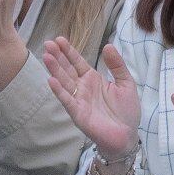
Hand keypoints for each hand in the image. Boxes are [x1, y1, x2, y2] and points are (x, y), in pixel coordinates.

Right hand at [42, 37, 138, 158]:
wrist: (127, 135)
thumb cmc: (126, 110)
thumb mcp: (126, 83)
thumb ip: (117, 65)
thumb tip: (108, 45)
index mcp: (93, 79)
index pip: (78, 62)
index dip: (69, 52)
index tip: (59, 39)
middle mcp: (83, 88)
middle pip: (67, 69)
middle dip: (58, 57)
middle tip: (48, 43)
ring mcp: (78, 100)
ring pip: (64, 82)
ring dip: (55, 70)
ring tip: (47, 57)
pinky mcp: (78, 112)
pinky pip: (67, 100)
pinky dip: (59, 90)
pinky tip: (51, 80)